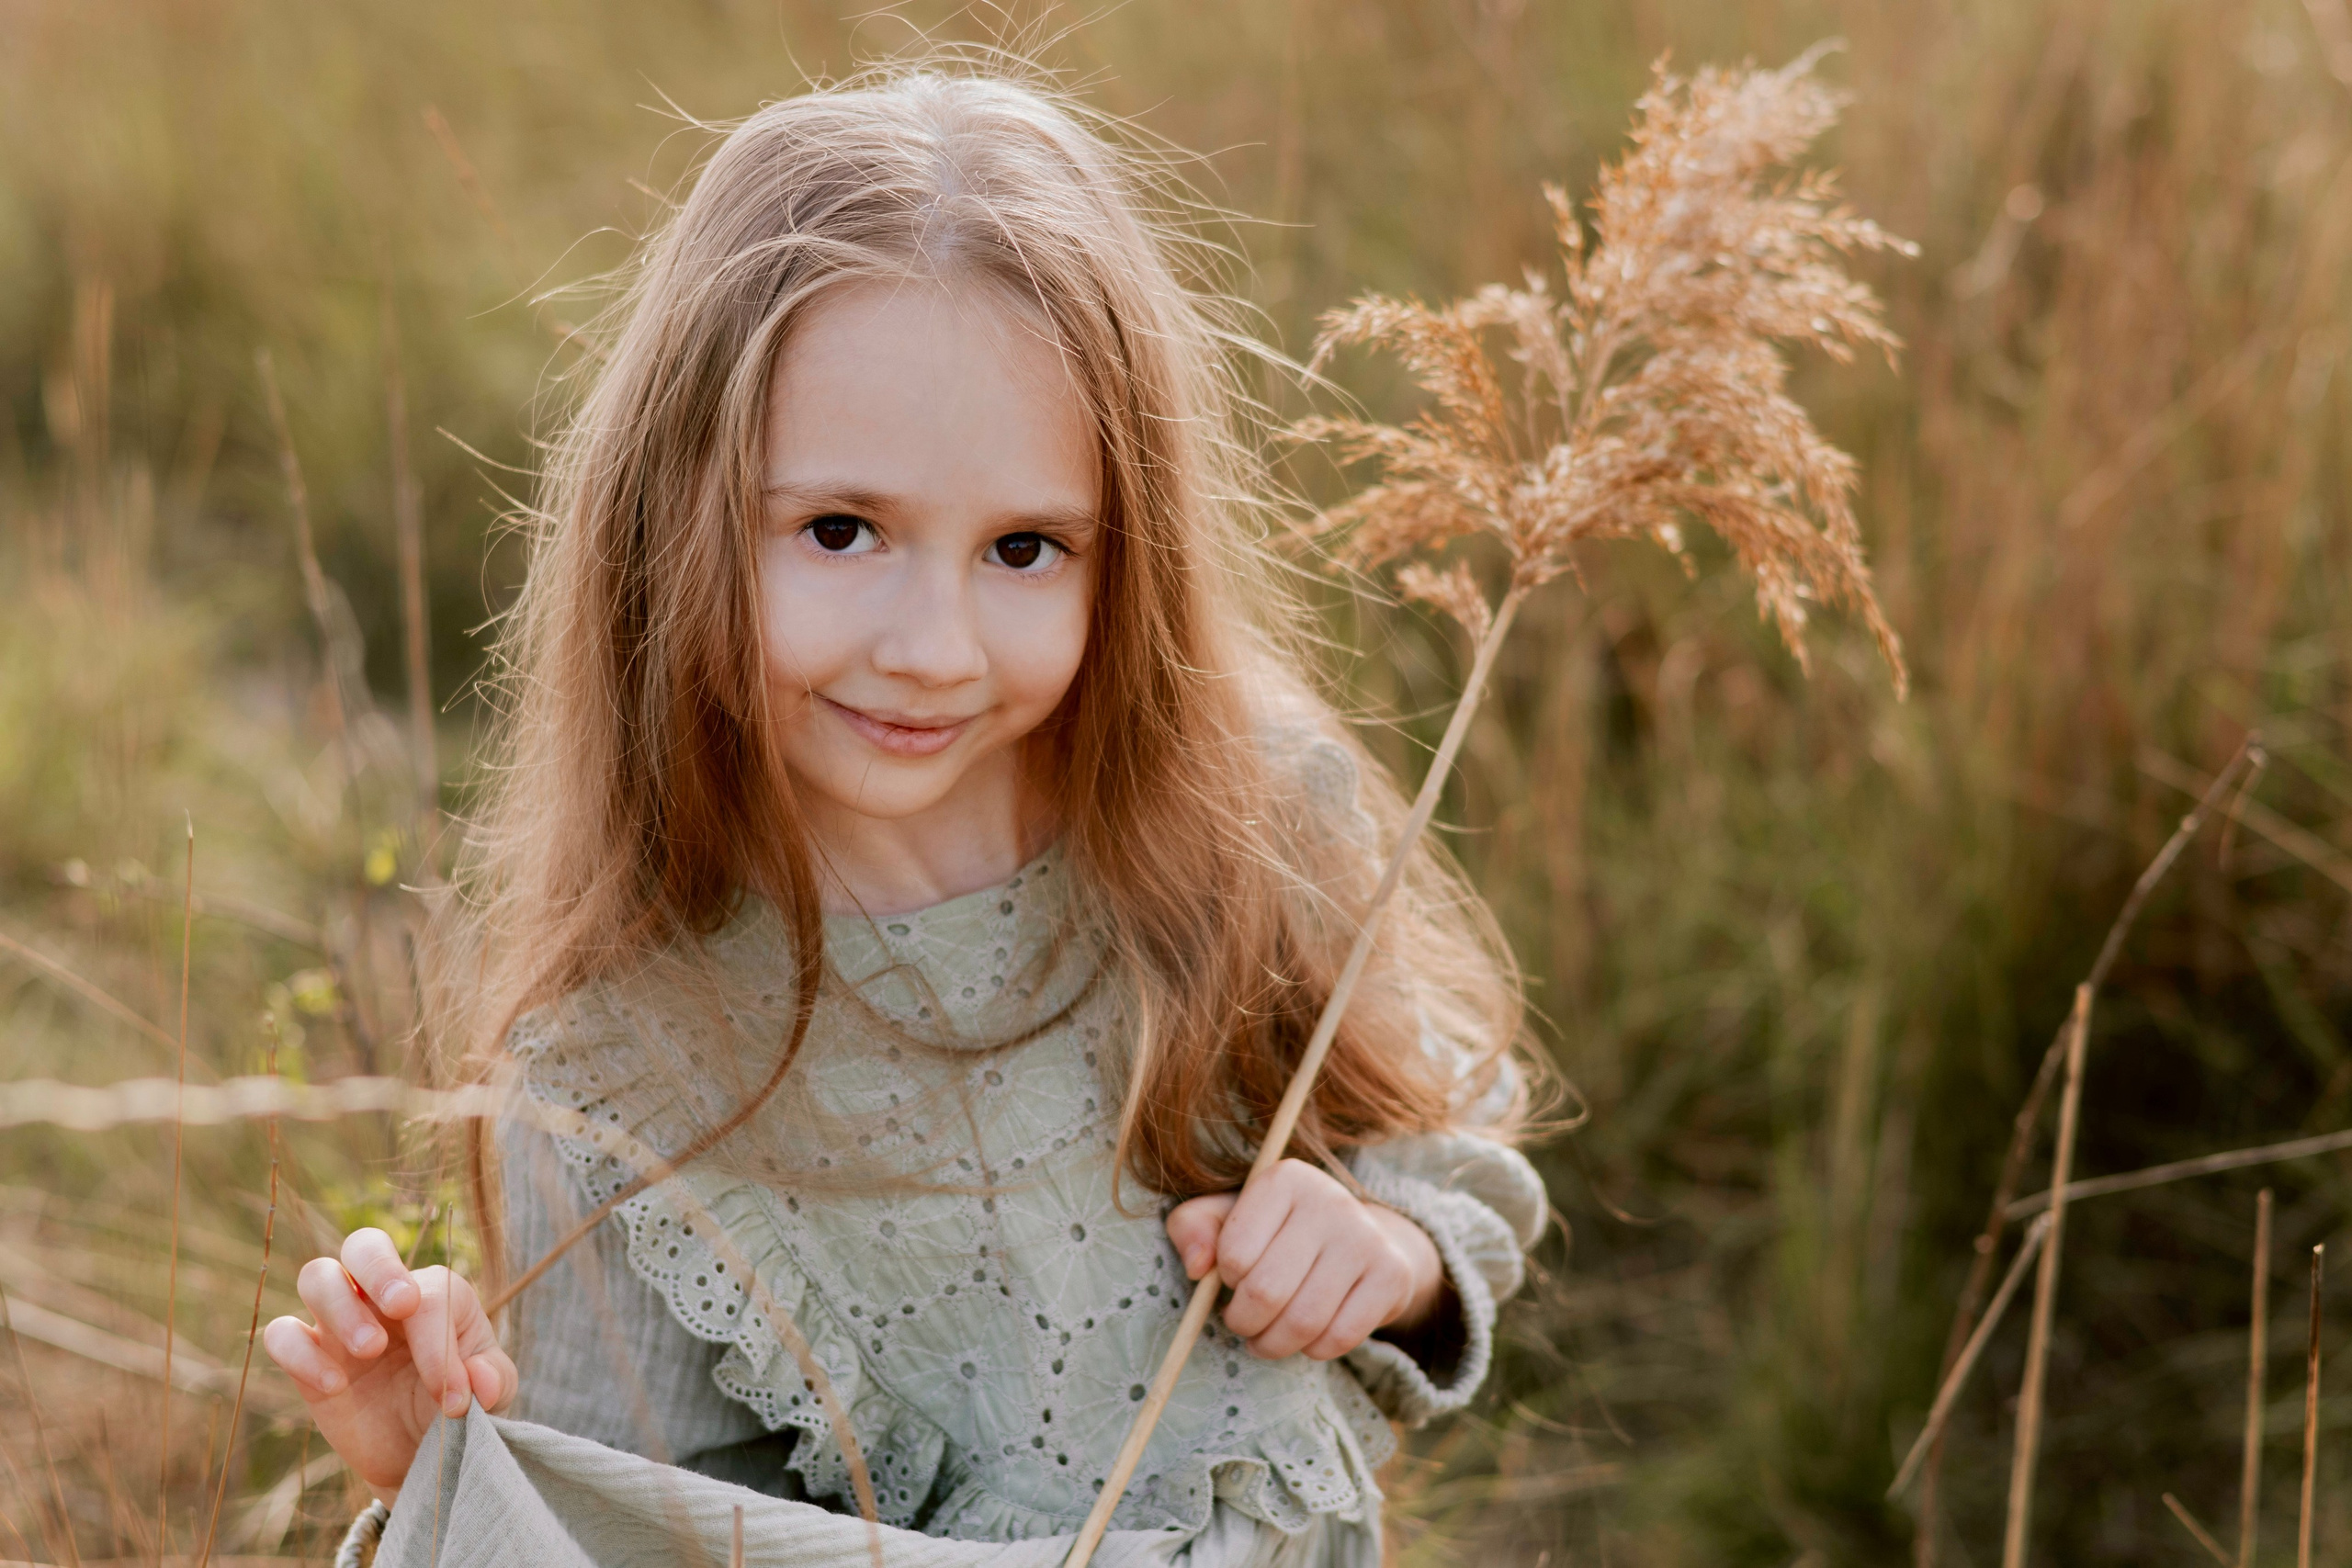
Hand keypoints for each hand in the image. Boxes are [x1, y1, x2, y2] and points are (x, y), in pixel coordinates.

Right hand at [261, 1228, 515, 1501]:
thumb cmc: (457, 1408)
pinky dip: (300, 1353)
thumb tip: (481, 1383)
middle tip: (401, 1306)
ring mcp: (339, 1323)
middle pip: (364, 1244)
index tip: (452, 1398)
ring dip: (340, 1306)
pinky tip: (334, 1385)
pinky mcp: (306, 1357)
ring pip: (316, 1276)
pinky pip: (281, 1334)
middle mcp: (381, 1297)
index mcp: (435, 1294)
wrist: (417, 1453)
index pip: (430, 1295)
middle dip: (380, 1267)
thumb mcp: (492, 1397)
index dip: (441, 1343)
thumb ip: (494, 1381)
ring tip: (370, 1350)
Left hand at [1164, 1159, 1445, 1360]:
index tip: (1234, 1276)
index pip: (1234, 1253)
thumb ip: (1191, 1229)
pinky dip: (1313, 1350)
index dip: (1225, 1279)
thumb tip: (1197, 1267)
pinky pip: (1339, 1338)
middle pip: (1266, 1292)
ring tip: (1264, 1337)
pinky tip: (1306, 1337)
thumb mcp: (1225, 1218)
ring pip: (1303, 1322)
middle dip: (1242, 1321)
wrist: (1355, 1240)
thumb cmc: (1275, 1232)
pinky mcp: (1392, 1275)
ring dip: (1272, 1344)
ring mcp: (1366, 1237)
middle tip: (1241, 1321)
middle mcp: (1331, 1200)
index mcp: (1285, 1179)